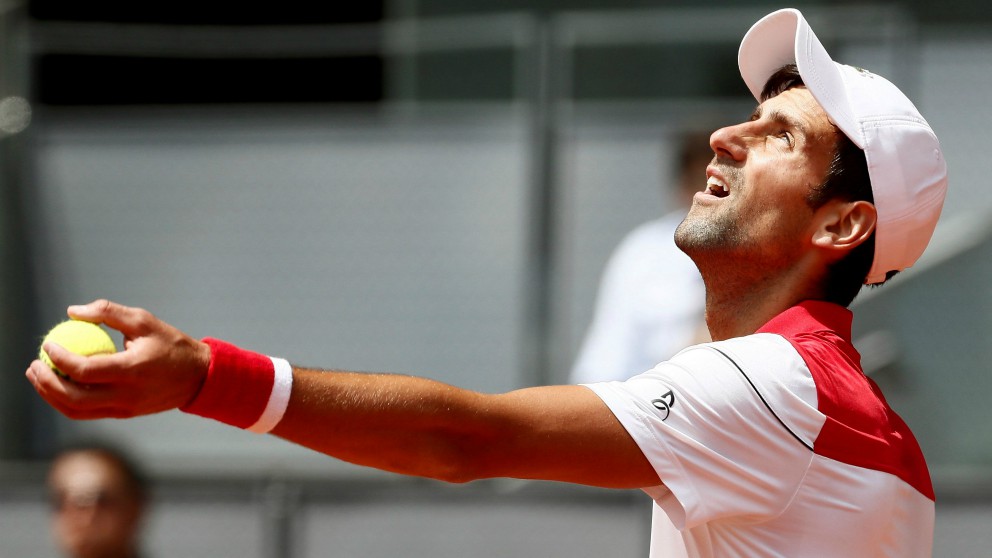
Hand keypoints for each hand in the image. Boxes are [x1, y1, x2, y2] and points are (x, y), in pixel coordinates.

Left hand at [26, 299, 210, 419]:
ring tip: (39, 376)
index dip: (59, 358)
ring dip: (51, 395)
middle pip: (73, 397)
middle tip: (34, 365)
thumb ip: (108, 312)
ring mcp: (125, 409)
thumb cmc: (171, 344)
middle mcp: (126, 395)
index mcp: (132, 370)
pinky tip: (60, 385)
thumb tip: (72, 311)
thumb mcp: (144, 321)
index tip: (48, 344)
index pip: (84, 370)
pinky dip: (68, 402)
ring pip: (76, 410)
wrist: (199, 376)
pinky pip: (88, 412)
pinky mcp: (124, 415)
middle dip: (46, 382)